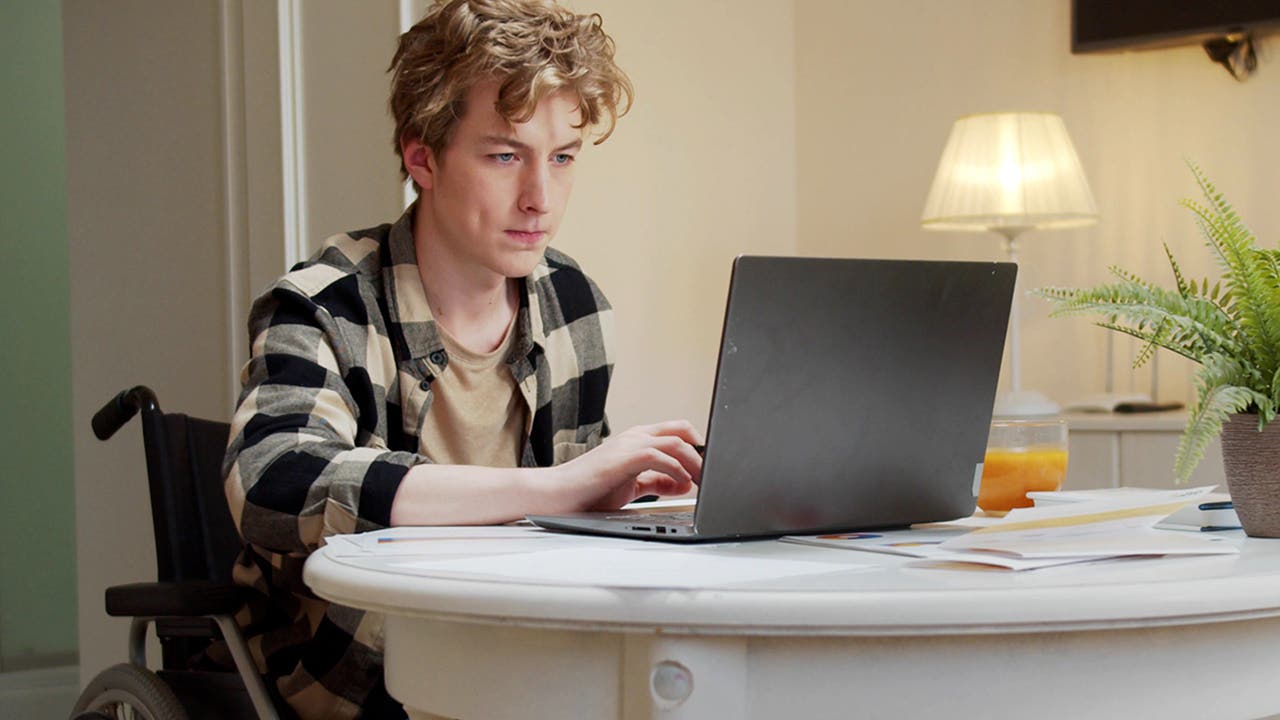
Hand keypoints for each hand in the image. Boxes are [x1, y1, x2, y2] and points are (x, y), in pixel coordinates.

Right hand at [554, 420, 703, 510]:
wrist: (556, 495)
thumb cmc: (588, 491)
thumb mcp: (631, 486)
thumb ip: (657, 482)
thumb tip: (685, 483)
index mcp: (637, 441)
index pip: (677, 433)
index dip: (698, 448)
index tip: (710, 469)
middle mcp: (635, 437)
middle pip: (682, 430)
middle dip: (703, 451)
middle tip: (714, 473)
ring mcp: (628, 445)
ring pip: (675, 442)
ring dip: (696, 461)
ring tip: (706, 481)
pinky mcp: (623, 458)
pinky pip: (659, 456)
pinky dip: (676, 469)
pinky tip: (683, 483)